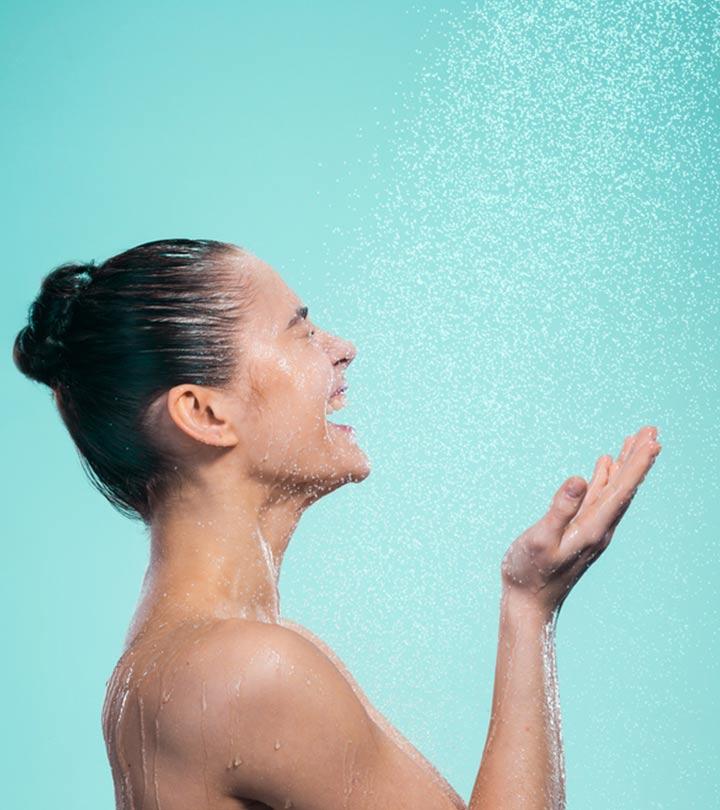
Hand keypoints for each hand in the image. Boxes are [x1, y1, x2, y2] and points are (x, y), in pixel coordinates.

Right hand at [500, 425, 661, 613]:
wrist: (528, 604)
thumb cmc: (528, 573)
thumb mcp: (539, 540)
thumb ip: (559, 510)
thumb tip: (579, 479)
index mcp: (592, 530)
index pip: (621, 492)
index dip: (637, 466)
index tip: (653, 442)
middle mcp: (599, 529)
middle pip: (625, 488)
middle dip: (638, 458)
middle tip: (652, 430)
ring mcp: (591, 530)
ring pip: (614, 491)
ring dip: (626, 465)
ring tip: (636, 440)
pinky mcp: (581, 531)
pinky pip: (599, 498)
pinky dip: (606, 478)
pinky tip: (605, 465)